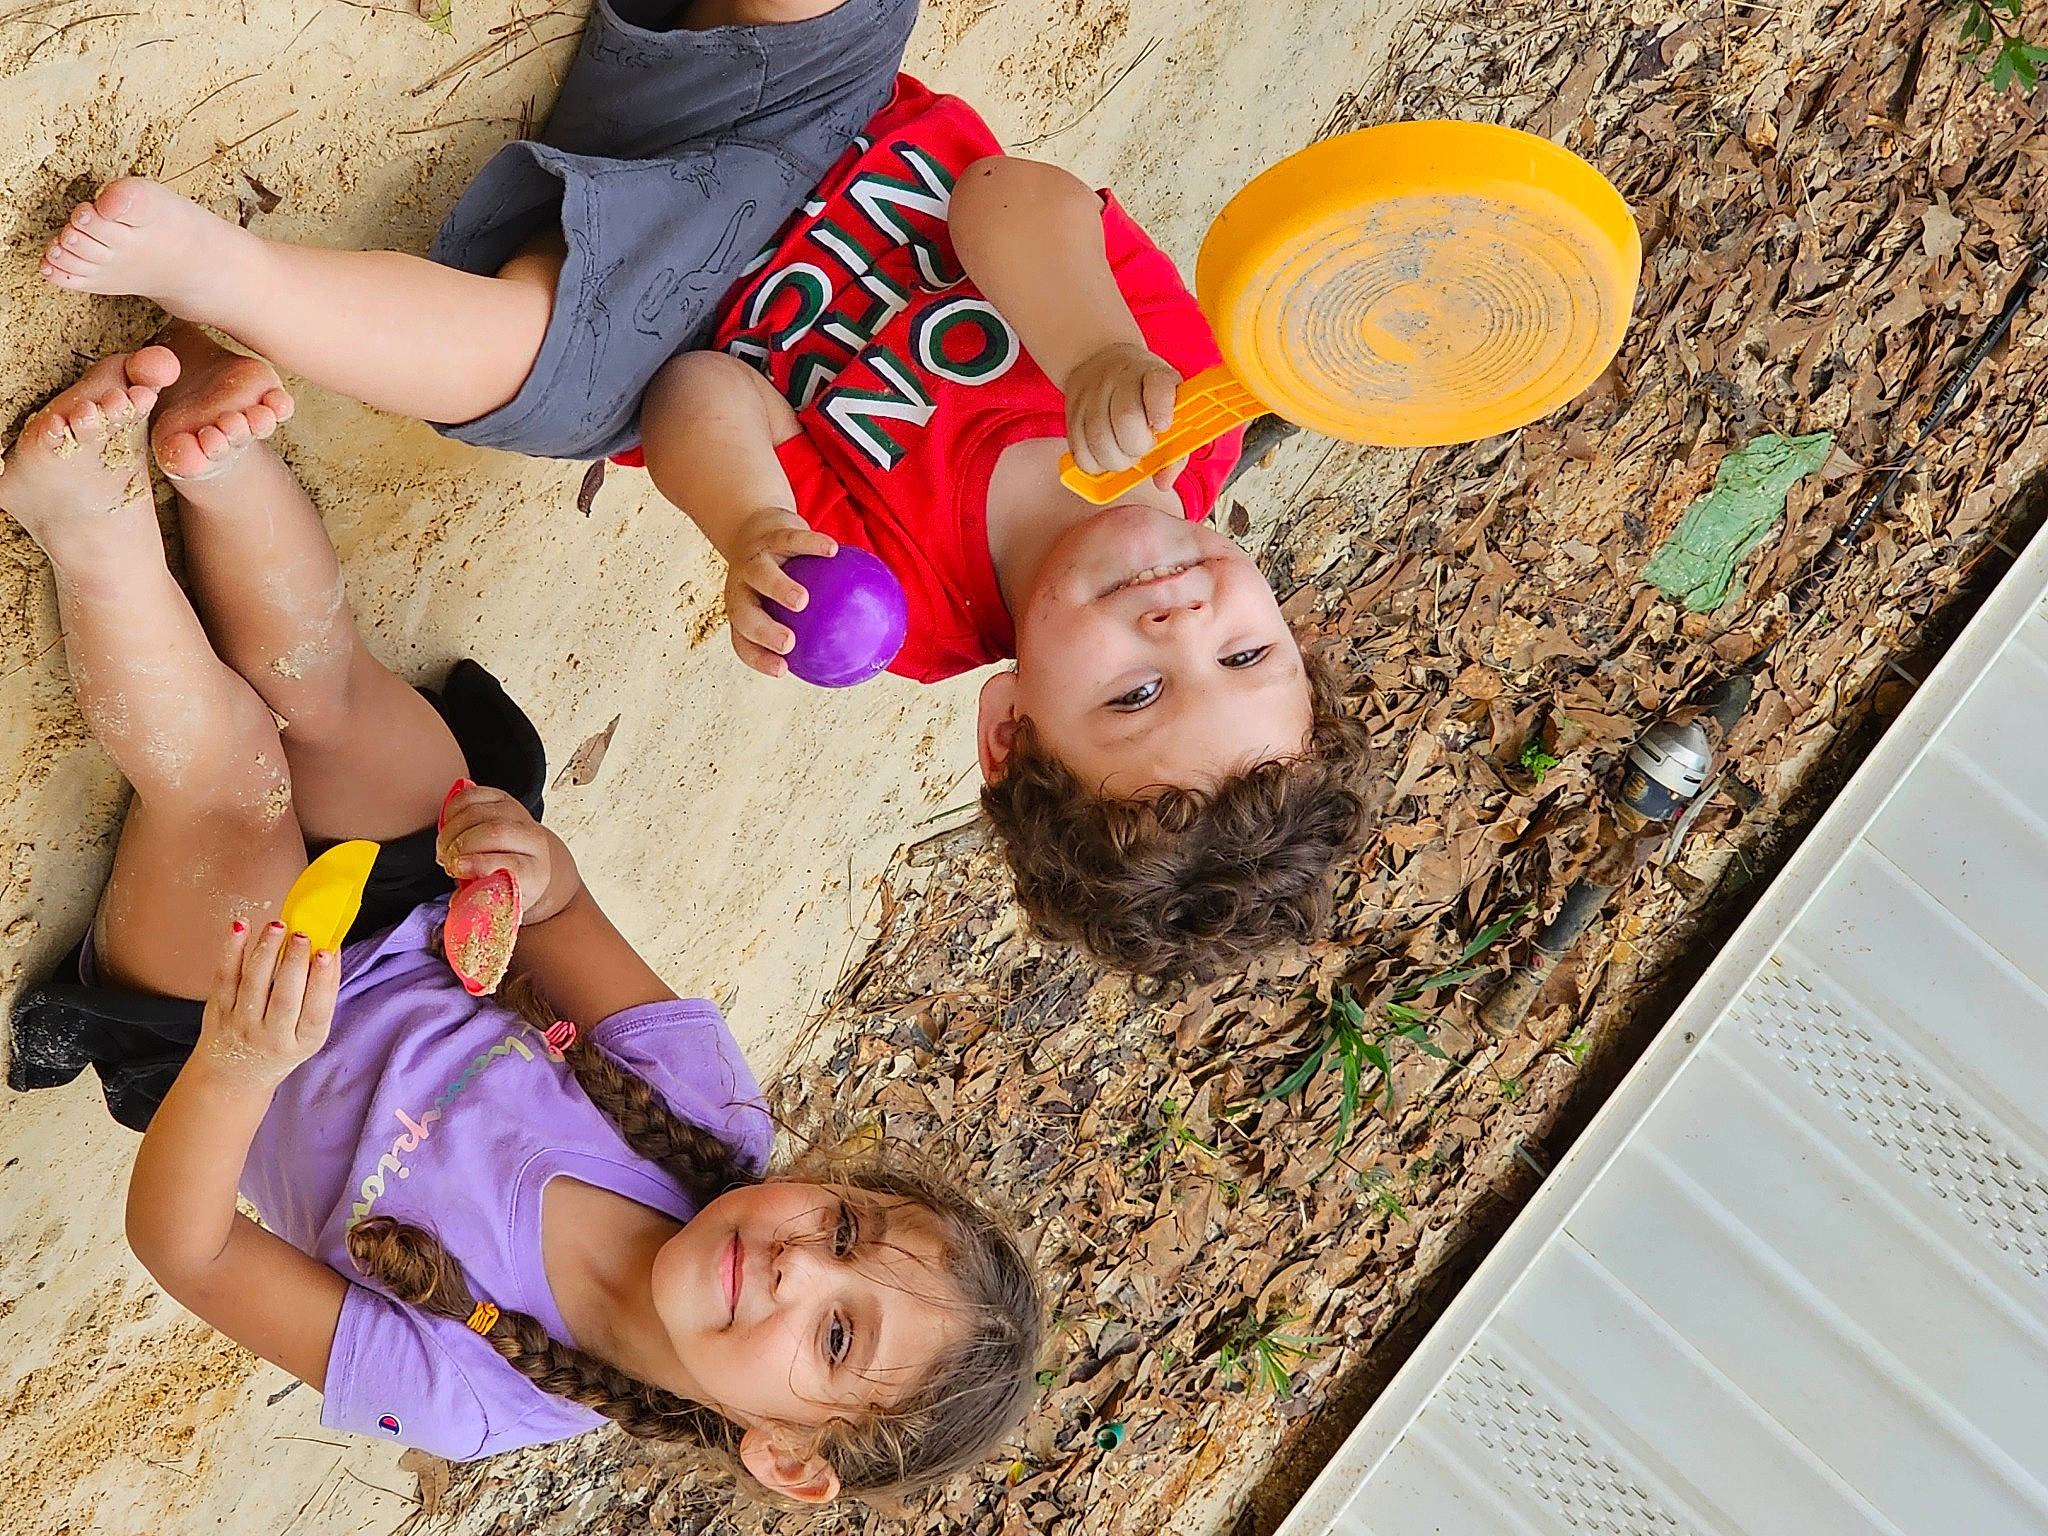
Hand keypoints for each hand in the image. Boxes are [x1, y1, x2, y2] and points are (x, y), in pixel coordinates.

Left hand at [196, 920, 338, 1089]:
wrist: (234, 1074)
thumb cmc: (280, 1047)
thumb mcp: (309, 1032)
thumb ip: (322, 994)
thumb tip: (331, 946)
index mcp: (302, 1042)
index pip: (315, 1011)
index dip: (320, 980)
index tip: (325, 952)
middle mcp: (271, 1036)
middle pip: (284, 997)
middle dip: (294, 962)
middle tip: (301, 935)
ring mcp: (241, 1024)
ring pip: (253, 984)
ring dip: (266, 950)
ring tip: (278, 926)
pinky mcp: (218, 1010)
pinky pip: (224, 976)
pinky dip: (232, 950)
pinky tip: (240, 927)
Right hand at [436, 783, 580, 922]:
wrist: (527, 861)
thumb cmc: (508, 884)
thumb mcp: (499, 903)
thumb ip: (479, 902)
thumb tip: (458, 902)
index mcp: (535, 871)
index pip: (514, 863)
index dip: (482, 864)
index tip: (457, 868)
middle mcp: (533, 839)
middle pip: (495, 832)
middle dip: (461, 845)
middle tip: (445, 859)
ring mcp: (518, 815)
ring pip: (480, 812)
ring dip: (452, 830)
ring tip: (445, 847)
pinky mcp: (503, 798)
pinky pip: (473, 795)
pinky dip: (453, 809)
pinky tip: (449, 826)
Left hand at [719, 507, 836, 677]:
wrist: (757, 529)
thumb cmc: (783, 578)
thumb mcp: (793, 606)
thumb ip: (820, 627)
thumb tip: (864, 653)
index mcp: (744, 611)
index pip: (744, 642)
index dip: (758, 658)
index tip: (783, 670)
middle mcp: (742, 588)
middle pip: (743, 612)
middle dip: (762, 631)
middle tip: (789, 644)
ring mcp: (754, 560)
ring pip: (761, 574)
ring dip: (778, 588)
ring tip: (802, 600)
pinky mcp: (771, 534)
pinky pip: (793, 539)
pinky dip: (811, 544)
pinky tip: (832, 551)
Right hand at [1061, 341, 1181, 477]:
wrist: (1100, 362)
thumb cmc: (1144, 395)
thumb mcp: (1169, 409)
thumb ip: (1175, 448)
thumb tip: (1163, 482)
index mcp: (1154, 375)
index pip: (1158, 389)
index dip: (1160, 410)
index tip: (1162, 426)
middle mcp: (1121, 379)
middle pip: (1126, 420)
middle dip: (1137, 447)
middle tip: (1141, 448)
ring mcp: (1093, 394)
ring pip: (1100, 441)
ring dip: (1115, 460)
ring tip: (1124, 454)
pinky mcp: (1071, 413)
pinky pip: (1080, 452)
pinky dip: (1094, 465)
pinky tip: (1105, 456)